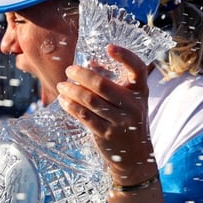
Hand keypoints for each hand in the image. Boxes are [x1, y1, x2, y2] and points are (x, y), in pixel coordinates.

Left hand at [56, 45, 155, 183]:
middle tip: (69, 70)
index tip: (108, 47)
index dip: (125, 56)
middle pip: (102, 85)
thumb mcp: (129, 101)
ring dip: (72, 91)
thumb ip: (113, 82)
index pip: (138, 69)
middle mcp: (133, 105)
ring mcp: (121, 121)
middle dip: (81, 75)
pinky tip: (64, 101)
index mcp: (140, 92)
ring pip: (90, 101)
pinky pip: (85, 116)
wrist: (136, 155)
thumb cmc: (129, 120)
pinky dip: (72, 107)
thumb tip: (91, 64)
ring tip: (62, 86)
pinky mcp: (107, 134)